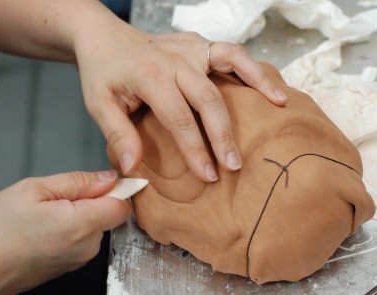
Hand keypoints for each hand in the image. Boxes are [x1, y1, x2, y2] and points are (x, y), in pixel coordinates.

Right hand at [0, 170, 129, 294]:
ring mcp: (82, 258)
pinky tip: (44, 230)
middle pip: (108, 213)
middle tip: (55, 199)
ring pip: (95, 225)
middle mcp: (88, 245)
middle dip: (90, 200)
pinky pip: (83, 239)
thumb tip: (108, 179)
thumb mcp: (34, 189)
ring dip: (78, 215)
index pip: (122, 204)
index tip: (99, 183)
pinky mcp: (73, 264)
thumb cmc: (0, 232)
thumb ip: (77, 181)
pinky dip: (71, 229)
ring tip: (45, 216)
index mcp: (82, 224)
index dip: (115, 189)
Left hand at [74, 16, 286, 182]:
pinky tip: (269, 86)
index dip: (195, 149)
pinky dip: (253, 67)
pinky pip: (232, 52)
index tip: (208, 175)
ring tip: (277, 107)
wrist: (106, 38)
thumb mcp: (98, 105)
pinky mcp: (199, 43)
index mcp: (149, 75)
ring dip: (255, 87)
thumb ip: (118, 134)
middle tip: (234, 165)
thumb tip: (134, 167)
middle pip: (208, 99)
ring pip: (230, 66)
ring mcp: (190, 47)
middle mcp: (174, 58)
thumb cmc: (103, 73)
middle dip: (223, 135)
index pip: (179, 118)